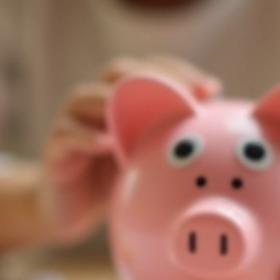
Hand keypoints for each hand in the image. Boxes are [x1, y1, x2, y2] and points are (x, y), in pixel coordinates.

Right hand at [38, 55, 221, 243]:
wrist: (70, 210)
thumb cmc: (116, 179)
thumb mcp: (150, 156)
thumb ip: (174, 138)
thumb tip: (224, 129)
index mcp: (121, 97)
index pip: (150, 69)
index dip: (179, 72)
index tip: (211, 88)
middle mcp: (95, 100)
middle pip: (119, 72)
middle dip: (154, 80)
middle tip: (185, 97)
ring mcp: (72, 121)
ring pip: (88, 96)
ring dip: (117, 103)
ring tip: (146, 116)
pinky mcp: (55, 148)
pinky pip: (67, 134)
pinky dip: (86, 137)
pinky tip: (107, 145)